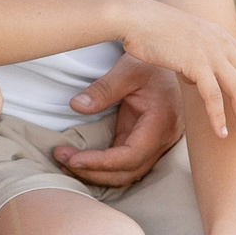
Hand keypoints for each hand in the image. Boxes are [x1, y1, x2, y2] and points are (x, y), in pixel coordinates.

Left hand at [53, 55, 183, 188]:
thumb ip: (103, 89)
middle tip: (61, 159)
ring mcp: (156, 144)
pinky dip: (104, 168)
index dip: (101, 163)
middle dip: (93, 172)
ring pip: (128, 173)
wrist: (174, 60)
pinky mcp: (146, 142)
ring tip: (66, 164)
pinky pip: (125, 164)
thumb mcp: (128, 69)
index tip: (73, 159)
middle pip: (128, 171)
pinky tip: (81, 162)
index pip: (131, 156)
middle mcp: (163, 139)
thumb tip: (77, 106)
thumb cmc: (153, 62)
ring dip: (97, 174)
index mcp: (161, 123)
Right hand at [115, 0, 235, 139]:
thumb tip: (197, 77)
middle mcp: (221, 43)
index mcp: (220, 35)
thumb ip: (197, 54)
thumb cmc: (151, 29)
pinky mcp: (195, 63)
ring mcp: (210, 53)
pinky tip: (220, 132)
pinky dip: (218, 116)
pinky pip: (213, 96)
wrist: (134, 17)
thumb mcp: (184, 37)